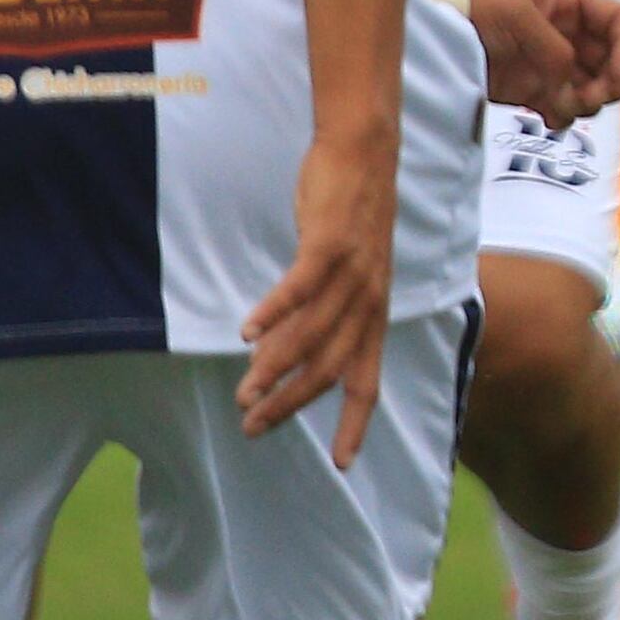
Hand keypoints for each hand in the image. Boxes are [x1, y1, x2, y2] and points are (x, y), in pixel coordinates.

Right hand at [242, 131, 397, 460]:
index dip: (356, 422)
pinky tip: (245, 333)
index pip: (368, 380)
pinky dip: (274, 312)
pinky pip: (301, 287)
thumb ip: (313, 319)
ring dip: (276, 368)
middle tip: (254, 428)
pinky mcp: (331, 243)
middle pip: (332, 368)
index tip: (343, 463)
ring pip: (314, 334)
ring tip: (245, 393)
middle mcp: (370, 301)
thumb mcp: (337, 277)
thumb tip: (273, 360)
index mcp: (375, 314)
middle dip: (293, 404)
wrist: (365, 156)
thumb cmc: (347, 220)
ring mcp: (354, 272)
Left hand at [465, 0, 619, 127]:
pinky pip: (564, 109)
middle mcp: (565, 34)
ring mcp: (549, 64)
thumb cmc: (471, 9)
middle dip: (609, 82)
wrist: (429, 36)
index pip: (617, 21)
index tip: (616, 72)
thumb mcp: (517, 14)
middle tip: (592, 97)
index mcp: (566, 4)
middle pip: (611, 61)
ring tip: (564, 106)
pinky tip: (549, 118)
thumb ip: (555, 49)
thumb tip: (572, 86)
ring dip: (587, 102)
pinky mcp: (531, 91)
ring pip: (592, 89)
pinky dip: (564, 117)